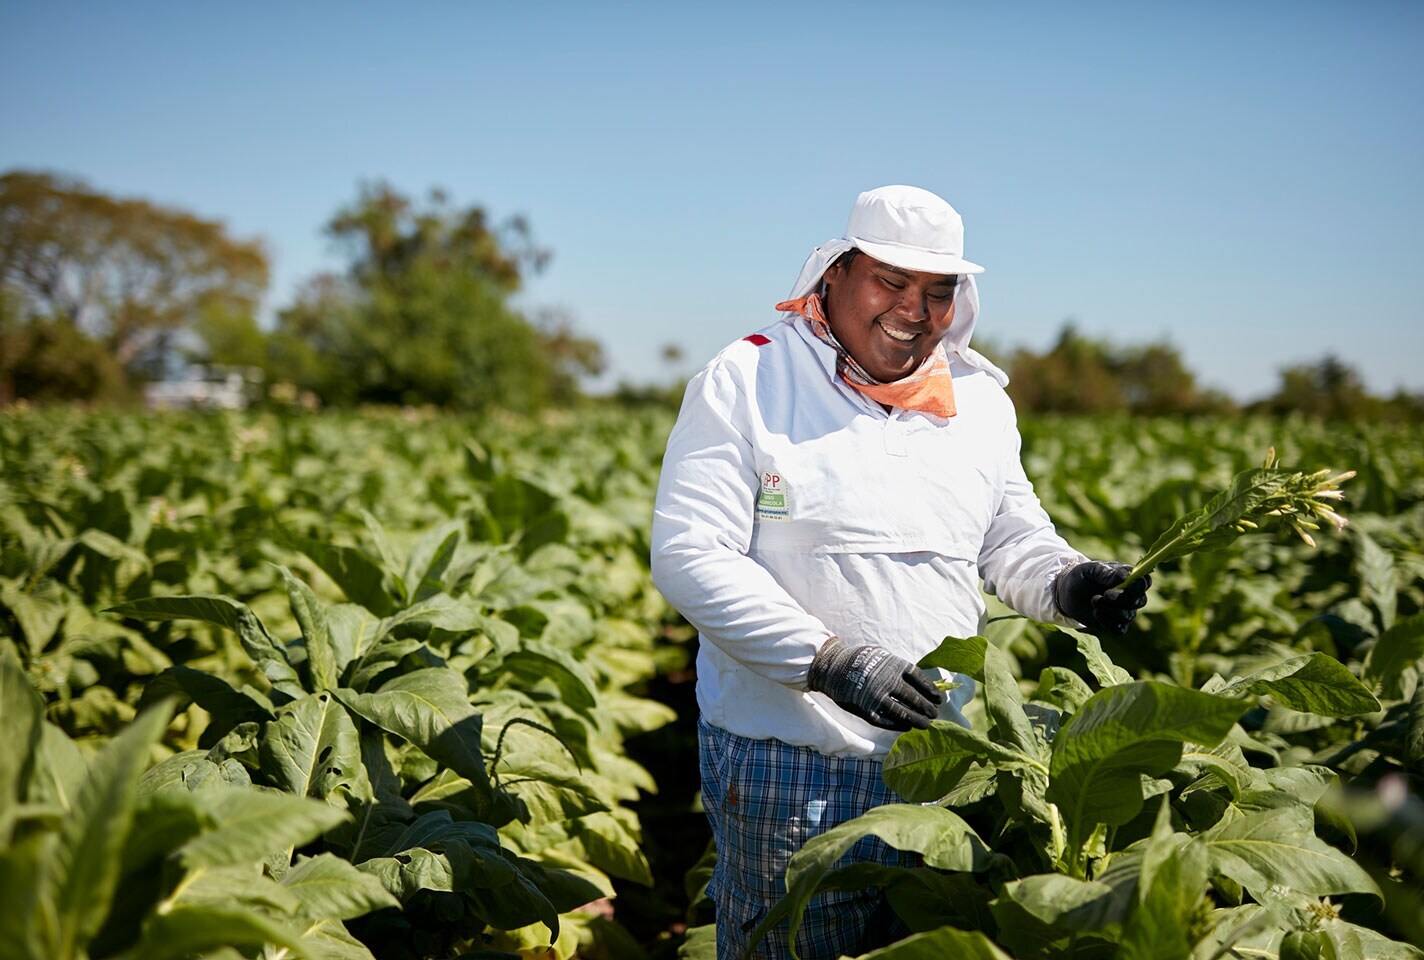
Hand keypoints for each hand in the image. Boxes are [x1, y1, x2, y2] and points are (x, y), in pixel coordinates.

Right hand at [806, 636, 944, 730]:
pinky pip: (885, 720)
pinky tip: (906, 727)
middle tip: (934, 714)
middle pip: (914, 698)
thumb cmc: (860, 660)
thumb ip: (898, 668)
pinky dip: (897, 725)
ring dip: (916, 720)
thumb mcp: (882, 656)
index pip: (919, 679)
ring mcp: (876, 696)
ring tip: (926, 725)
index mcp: (893, 665)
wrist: (832, 666)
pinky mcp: (865, 709)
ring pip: (902, 712)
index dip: (930, 690)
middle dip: (926, 708)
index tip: (938, 699)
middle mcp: (887, 681)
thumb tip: (920, 682)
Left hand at [1053, 560, 1150, 635]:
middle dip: (1123, 599)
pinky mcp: (1114, 624)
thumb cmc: (1081, 576)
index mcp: (1128, 578)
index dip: (1141, 585)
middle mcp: (1129, 595)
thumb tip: (1125, 578)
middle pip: (1140, 601)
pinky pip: (1120, 629)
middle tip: (1105, 594)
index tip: (1128, 585)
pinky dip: (1108, 622)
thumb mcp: (1091, 569)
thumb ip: (1107, 572)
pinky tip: (1096, 613)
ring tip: (1094, 601)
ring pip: (1128, 616)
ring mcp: (1123, 611)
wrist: (1066, 592)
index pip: (1145, 582)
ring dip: (1110, 610)